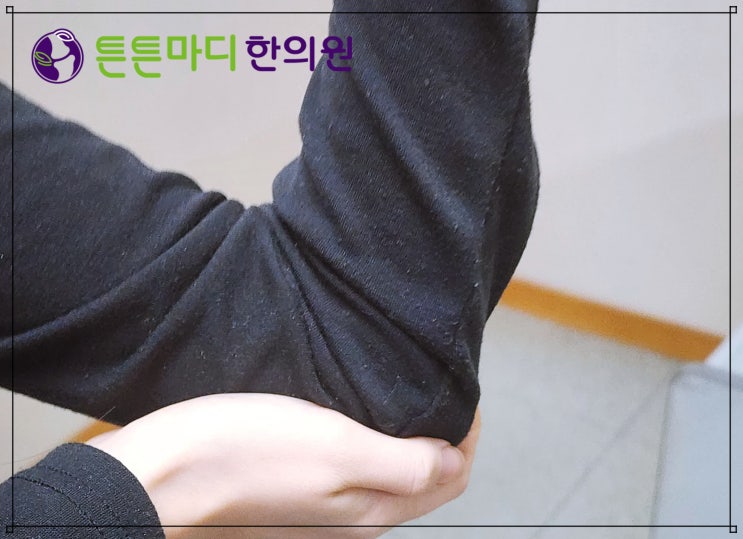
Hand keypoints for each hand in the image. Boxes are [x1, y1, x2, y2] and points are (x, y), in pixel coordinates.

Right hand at [88, 393, 480, 538]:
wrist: (164, 473)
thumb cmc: (246, 453)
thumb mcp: (336, 449)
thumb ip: (404, 465)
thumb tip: (455, 462)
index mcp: (372, 512)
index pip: (451, 478)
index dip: (467, 435)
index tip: (464, 394)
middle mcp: (354, 520)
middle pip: (426, 482)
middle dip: (445, 437)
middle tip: (443, 391)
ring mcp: (324, 510)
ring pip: (393, 478)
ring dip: (412, 441)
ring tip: (410, 399)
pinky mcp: (297, 493)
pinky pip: (358, 473)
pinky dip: (377, 445)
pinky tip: (362, 416)